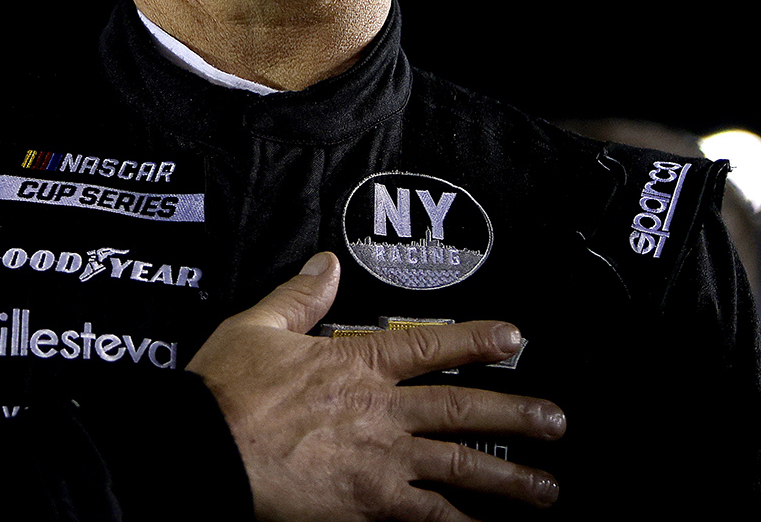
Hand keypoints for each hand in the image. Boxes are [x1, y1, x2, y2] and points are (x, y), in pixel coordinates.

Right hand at [185, 251, 563, 520]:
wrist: (205, 449)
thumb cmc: (224, 392)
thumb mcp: (257, 328)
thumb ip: (298, 298)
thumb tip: (323, 265)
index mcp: (356, 364)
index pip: (431, 345)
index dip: (478, 340)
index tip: (515, 338)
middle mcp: (380, 411)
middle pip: (463, 410)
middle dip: (517, 415)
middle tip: (556, 422)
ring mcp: (380, 461)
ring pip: (460, 468)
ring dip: (509, 479)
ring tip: (545, 488)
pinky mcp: (369, 505)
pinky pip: (429, 518)